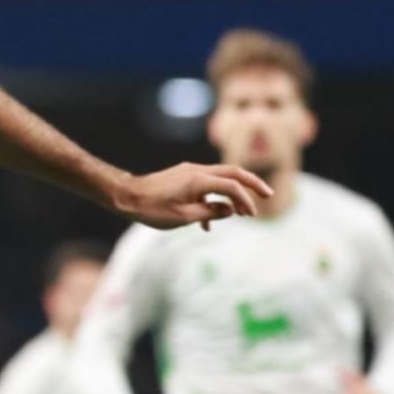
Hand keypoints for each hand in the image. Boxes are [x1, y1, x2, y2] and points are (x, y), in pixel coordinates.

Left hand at [113, 163, 271, 230]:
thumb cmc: (151, 209)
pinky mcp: (182, 177)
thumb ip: (210, 212)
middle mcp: (196, 171)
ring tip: (241, 212)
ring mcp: (189, 172)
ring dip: (232, 193)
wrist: (125, 196)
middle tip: (267, 195)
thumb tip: (230, 209)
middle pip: (232, 173)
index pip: (231, 186)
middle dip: (251, 184)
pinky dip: (213, 199)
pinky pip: (205, 185)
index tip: (250, 215)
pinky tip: (209, 222)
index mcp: (198, 180)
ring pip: (219, 178)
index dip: (245, 200)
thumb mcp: (183, 217)